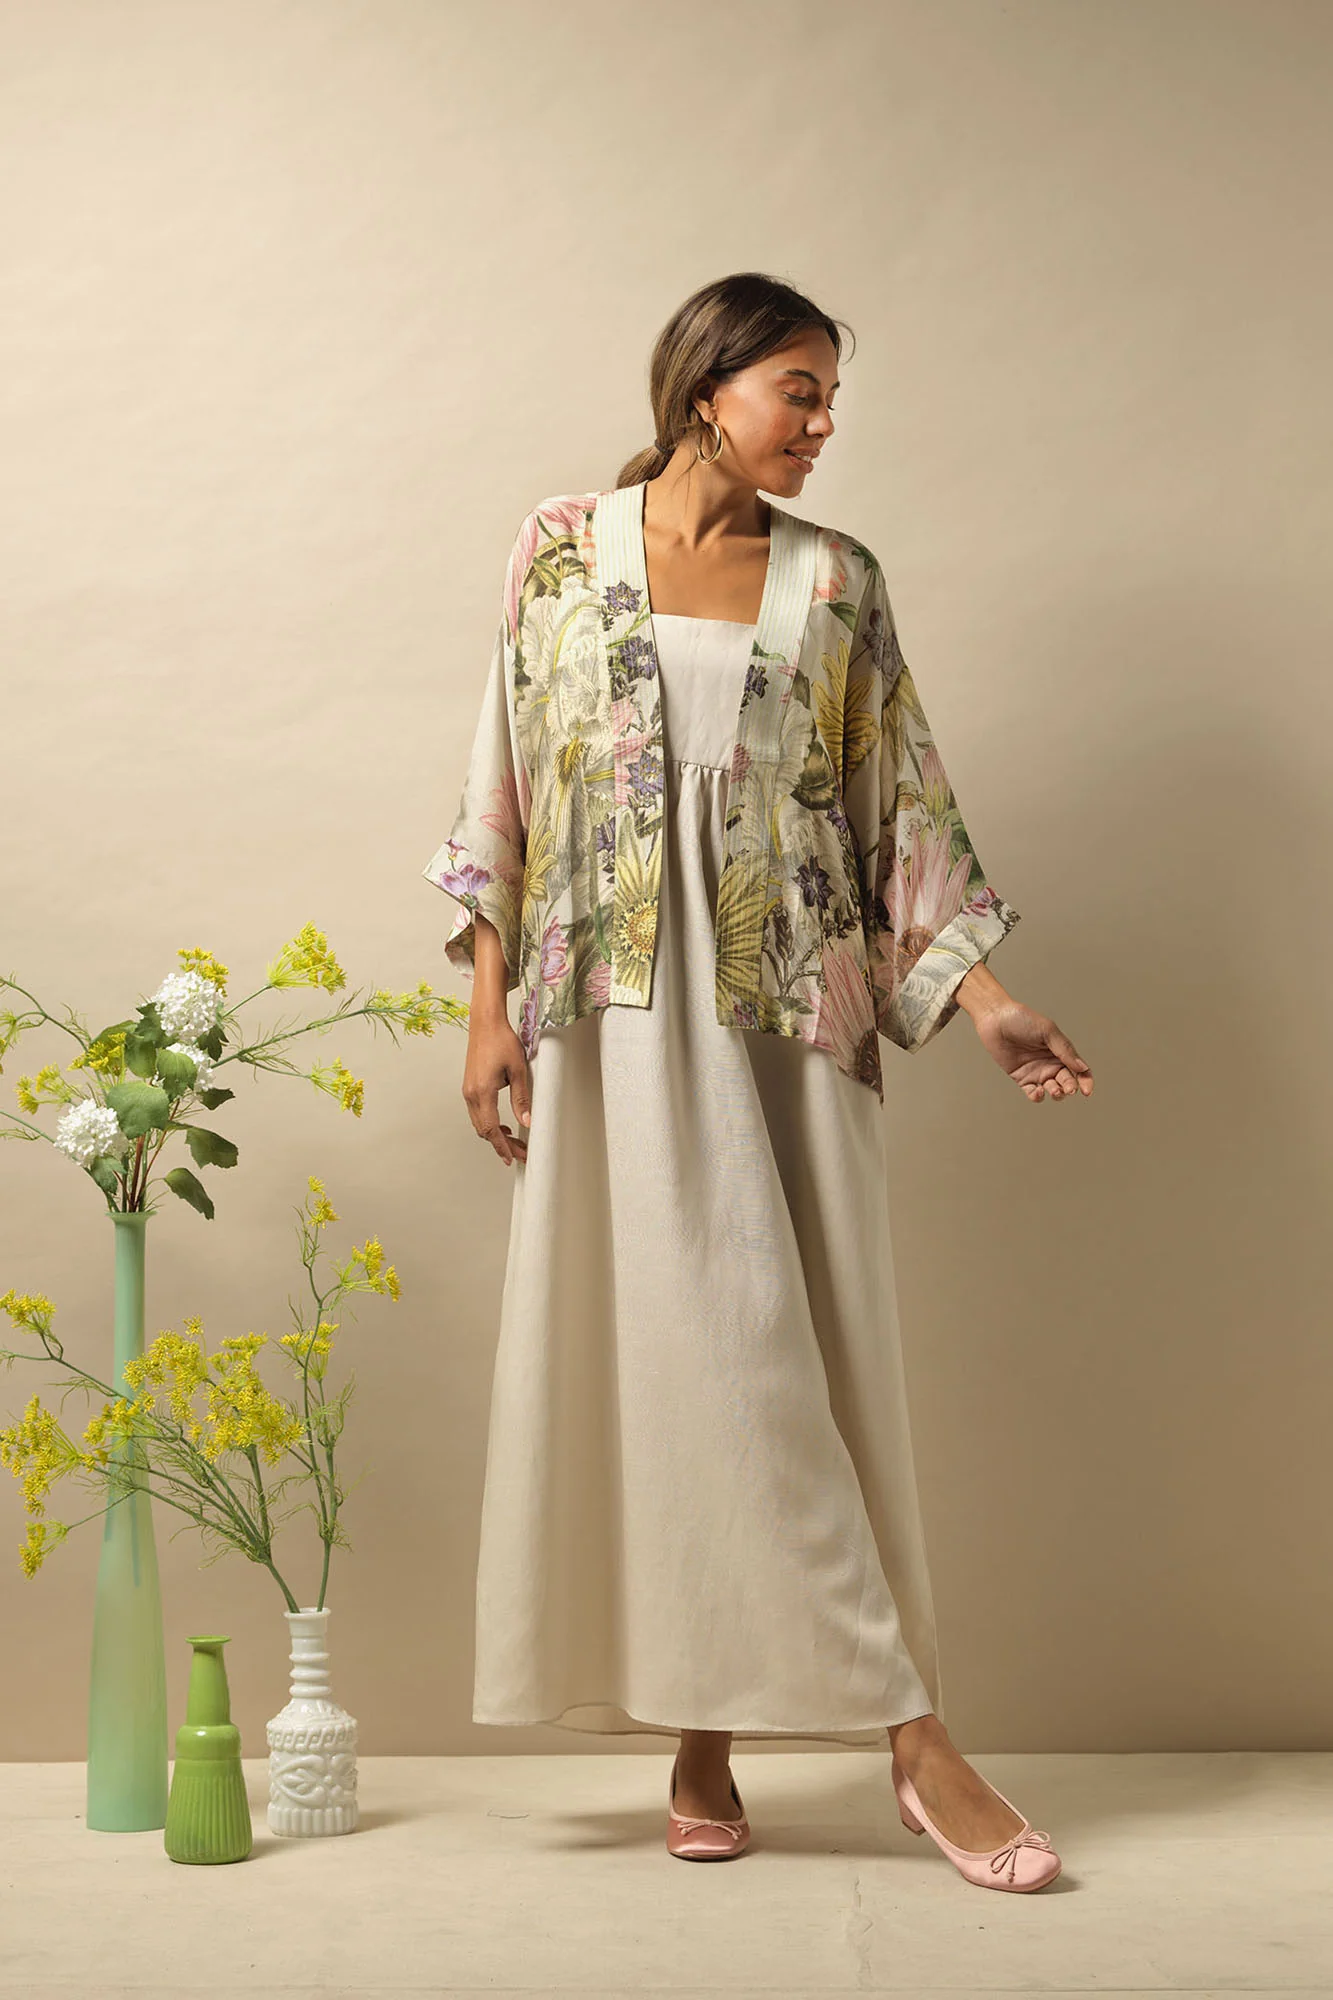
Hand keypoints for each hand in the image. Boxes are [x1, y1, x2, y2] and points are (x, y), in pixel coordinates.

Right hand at [462, 1013, 532, 1163]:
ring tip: (513, 1142)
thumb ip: (521, 1098)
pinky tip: (503, 1125)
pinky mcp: (470, 1086)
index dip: (502, 1146)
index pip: (492, 1129)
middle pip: (484, 1130)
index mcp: (482, 1092)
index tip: (512, 1157)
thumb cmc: (501, 1040)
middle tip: (520, 1153)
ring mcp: (468, 1090)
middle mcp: (471, 1094)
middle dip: (502, 1144)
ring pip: (479, 1123)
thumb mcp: (518, 1070)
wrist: (485, 1023)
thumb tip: (527, 1120)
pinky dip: (489, 1123)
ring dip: (495, 1135)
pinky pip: (477, 1113)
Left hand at [969, 997, 1093, 1103]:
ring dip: (1056, 1094)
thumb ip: (1064, 1050)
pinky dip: (1037, 1097)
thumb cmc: (1023, 1020)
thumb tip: (1082, 1068)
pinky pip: (1033, 1093)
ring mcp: (1037, 1072)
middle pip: (1068, 1082)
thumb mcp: (1048, 1032)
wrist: (996, 1019)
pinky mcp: (1021, 1078)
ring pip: (1052, 1090)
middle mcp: (1051, 1063)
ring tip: (1054, 1090)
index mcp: (1061, 1052)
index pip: (1079, 1070)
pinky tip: (1038, 1092)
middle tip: (1068, 1089)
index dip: (1086, 1081)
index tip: (1086, 1091)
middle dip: (1070, 1088)